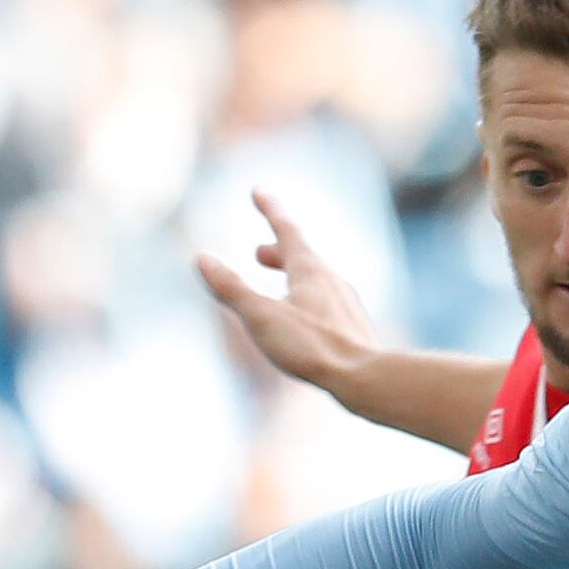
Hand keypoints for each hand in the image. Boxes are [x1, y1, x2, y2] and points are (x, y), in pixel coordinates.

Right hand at [193, 190, 381, 403]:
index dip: (270, 209)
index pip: (286, 230)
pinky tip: (310, 324)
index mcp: (310, 271)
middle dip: (277, 252)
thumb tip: (202, 258)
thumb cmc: (312, 347)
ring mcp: (347, 304)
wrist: (366, 378)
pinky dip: (310, 302)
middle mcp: (333, 281)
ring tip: (283, 289)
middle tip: (259, 253)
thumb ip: (231, 288)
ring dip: (294, 278)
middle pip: (302, 257)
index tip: (258, 190)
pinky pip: (328, 305)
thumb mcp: (262, 317)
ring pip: (317, 282)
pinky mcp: (354, 329)